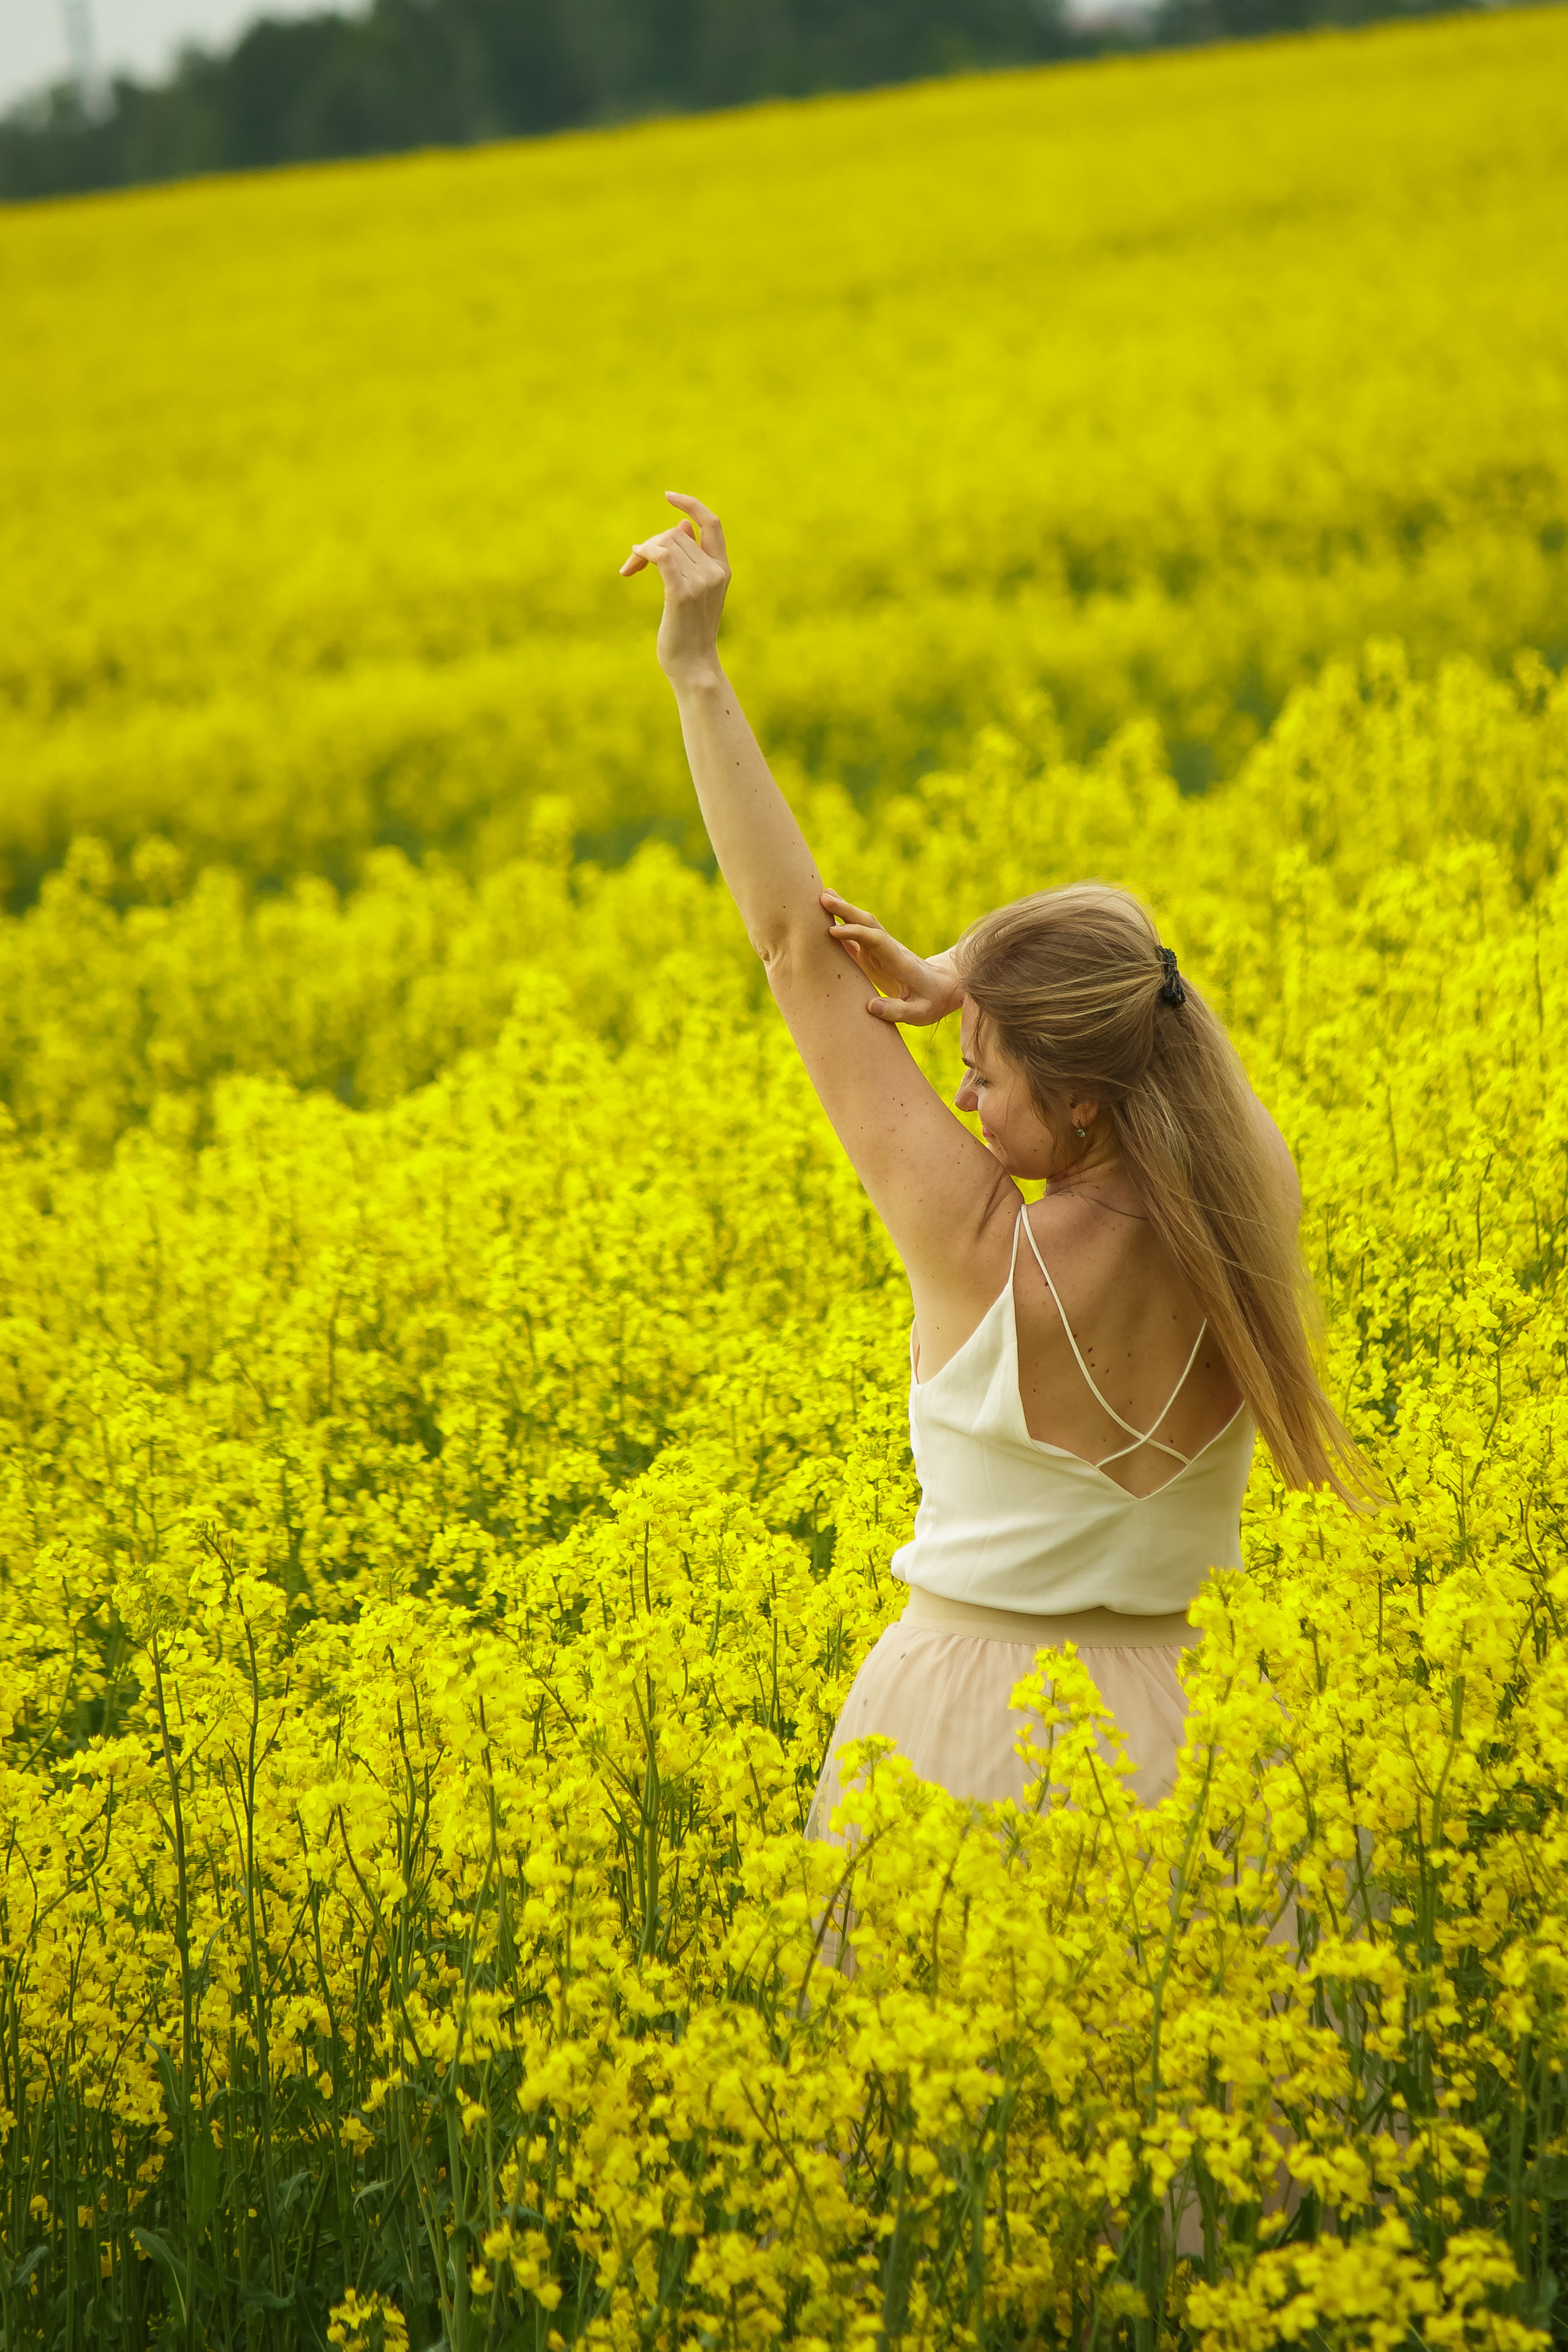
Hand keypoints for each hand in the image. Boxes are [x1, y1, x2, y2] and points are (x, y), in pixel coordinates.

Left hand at [620, 492, 730, 684]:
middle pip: (676, 534)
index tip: (669, 496)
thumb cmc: (689, 633)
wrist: (694, 668)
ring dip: (642, 552)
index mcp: (722, 569)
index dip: (691, 505)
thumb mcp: (694, 592)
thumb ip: (691, 559)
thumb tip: (680, 526)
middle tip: (633, 564)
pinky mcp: (683, 593)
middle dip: (651, 542)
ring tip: (631, 569)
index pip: (712, 523)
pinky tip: (632, 564)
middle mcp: (715, 571)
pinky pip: (661, 555)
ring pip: (665, 543)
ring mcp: (702, 582)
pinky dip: (643, 553)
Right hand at [821, 890, 964, 1024]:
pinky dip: (840, 924)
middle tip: (822, 898)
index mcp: (899, 961)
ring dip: (842, 910)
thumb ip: (898, 1010)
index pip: (876, 940)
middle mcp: (888, 949)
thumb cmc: (931, 1001)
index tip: (833, 931)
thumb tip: (871, 1006)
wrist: (942, 986)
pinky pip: (855, 936)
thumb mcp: (920, 1013)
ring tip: (821, 896)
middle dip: (846, 910)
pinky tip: (826, 915)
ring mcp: (880, 950)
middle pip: (867, 923)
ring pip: (861, 924)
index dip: (855, 933)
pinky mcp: (873, 954)